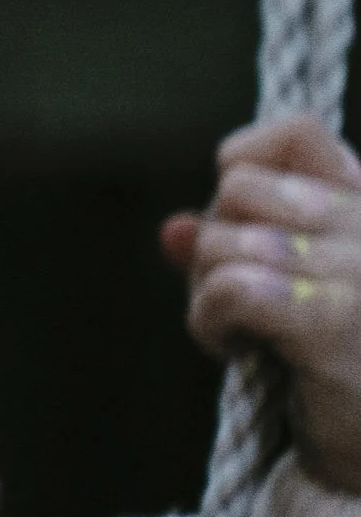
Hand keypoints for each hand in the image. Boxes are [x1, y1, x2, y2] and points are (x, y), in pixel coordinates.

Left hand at [162, 116, 360, 491]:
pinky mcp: (337, 322)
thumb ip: (239, 253)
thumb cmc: (346, 380)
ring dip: (207, 296)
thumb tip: (173, 230)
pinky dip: (212, 321)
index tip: (243, 225)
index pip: (295, 136)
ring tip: (241, 337)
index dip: (243, 167)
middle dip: (214, 248)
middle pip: (236, 193)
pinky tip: (238, 350)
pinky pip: (231, 288)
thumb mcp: (295, 299)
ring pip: (224, 243)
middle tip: (238, 303)